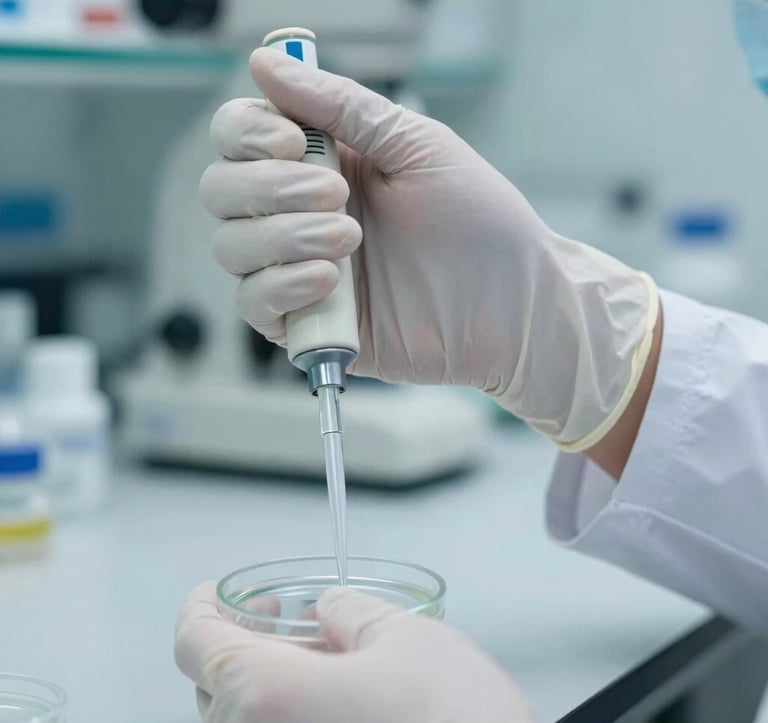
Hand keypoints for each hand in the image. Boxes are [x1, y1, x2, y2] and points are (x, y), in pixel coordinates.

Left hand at [175, 583, 533, 722]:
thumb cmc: (457, 722)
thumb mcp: (406, 638)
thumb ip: (352, 611)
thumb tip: (328, 610)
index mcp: (265, 696)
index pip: (195, 641)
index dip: (203, 606)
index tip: (217, 593)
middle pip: (214, 686)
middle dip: (247, 642)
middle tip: (289, 618)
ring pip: (241, 722)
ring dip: (269, 685)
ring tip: (325, 662)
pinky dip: (288, 718)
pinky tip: (335, 704)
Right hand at [199, 48, 657, 449]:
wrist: (512, 305)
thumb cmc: (479, 224)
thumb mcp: (417, 146)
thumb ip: (342, 106)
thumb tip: (267, 65)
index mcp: (323, 163)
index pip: (239, 136)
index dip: (248, 134)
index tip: (294, 142)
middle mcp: (301, 214)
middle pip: (220, 189)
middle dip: (269, 188)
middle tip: (339, 196)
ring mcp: (301, 270)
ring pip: (230, 246)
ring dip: (282, 236)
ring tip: (350, 240)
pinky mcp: (309, 323)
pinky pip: (254, 305)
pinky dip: (281, 287)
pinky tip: (329, 280)